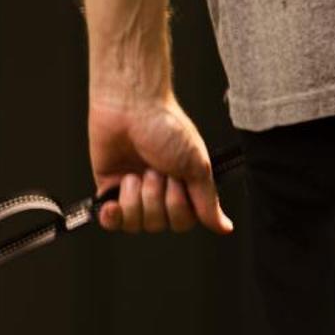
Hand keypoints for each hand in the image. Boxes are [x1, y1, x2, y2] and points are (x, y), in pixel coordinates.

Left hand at [88, 94, 231, 234]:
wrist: (130, 108)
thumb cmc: (166, 126)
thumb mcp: (197, 166)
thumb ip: (207, 201)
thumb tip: (224, 227)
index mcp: (183, 187)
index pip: (182, 222)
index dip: (177, 207)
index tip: (176, 181)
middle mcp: (159, 193)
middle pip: (158, 225)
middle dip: (155, 197)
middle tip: (155, 170)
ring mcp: (134, 193)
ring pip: (135, 224)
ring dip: (135, 198)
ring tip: (136, 172)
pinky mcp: (109, 190)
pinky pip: (111, 222)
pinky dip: (112, 216)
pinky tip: (113, 204)